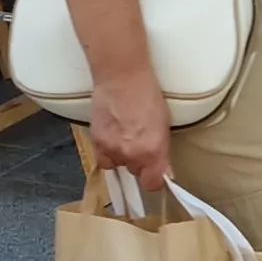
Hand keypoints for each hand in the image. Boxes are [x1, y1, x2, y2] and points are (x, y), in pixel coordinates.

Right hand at [86, 71, 173, 195]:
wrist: (122, 77)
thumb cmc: (147, 93)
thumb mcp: (163, 124)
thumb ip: (162, 151)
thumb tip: (164, 171)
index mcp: (154, 151)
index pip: (153, 183)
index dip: (154, 179)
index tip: (156, 173)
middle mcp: (133, 155)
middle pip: (137, 172)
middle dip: (140, 161)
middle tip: (141, 143)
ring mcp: (112, 150)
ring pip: (119, 165)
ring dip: (122, 156)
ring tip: (125, 136)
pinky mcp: (97, 142)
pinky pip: (103, 159)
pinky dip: (107, 153)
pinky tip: (112, 138)